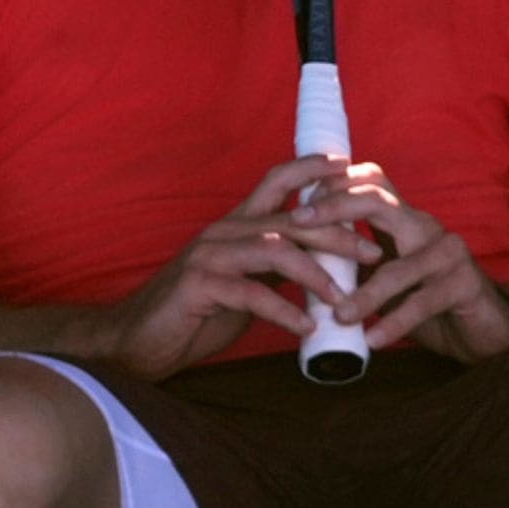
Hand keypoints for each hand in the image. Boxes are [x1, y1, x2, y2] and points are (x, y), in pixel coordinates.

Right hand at [102, 155, 384, 380]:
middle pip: (289, 218)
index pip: (275, 181)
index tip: (347, 166)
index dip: (310, 169)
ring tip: (342, 298)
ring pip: (275, 249)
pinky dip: (283, 309)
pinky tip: (305, 326)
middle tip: (372, 251)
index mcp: (235, 226)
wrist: (137, 342)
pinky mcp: (199, 285)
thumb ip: (274, 270)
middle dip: (335, 232)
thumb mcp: (244, 286)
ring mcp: (209, 255)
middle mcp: (223, 232)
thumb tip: (322, 268)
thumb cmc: (194, 315)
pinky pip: (251, 293)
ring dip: (315, 273)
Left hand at [293, 162, 508, 362]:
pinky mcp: (465, 284)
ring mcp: (448, 253)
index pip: (369, 182)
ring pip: (399, 265)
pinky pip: (423, 301)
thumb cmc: (431, 303)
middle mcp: (426, 227)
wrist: (491, 330)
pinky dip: (395, 321)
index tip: (294, 203)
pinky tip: (374, 339)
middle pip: (378, 202)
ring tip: (337, 314)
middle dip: (335, 210)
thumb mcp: (388, 280)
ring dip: (365, 292)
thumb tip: (301, 263)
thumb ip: (355, 265)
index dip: (332, 186)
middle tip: (298, 228)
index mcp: (405, 220)